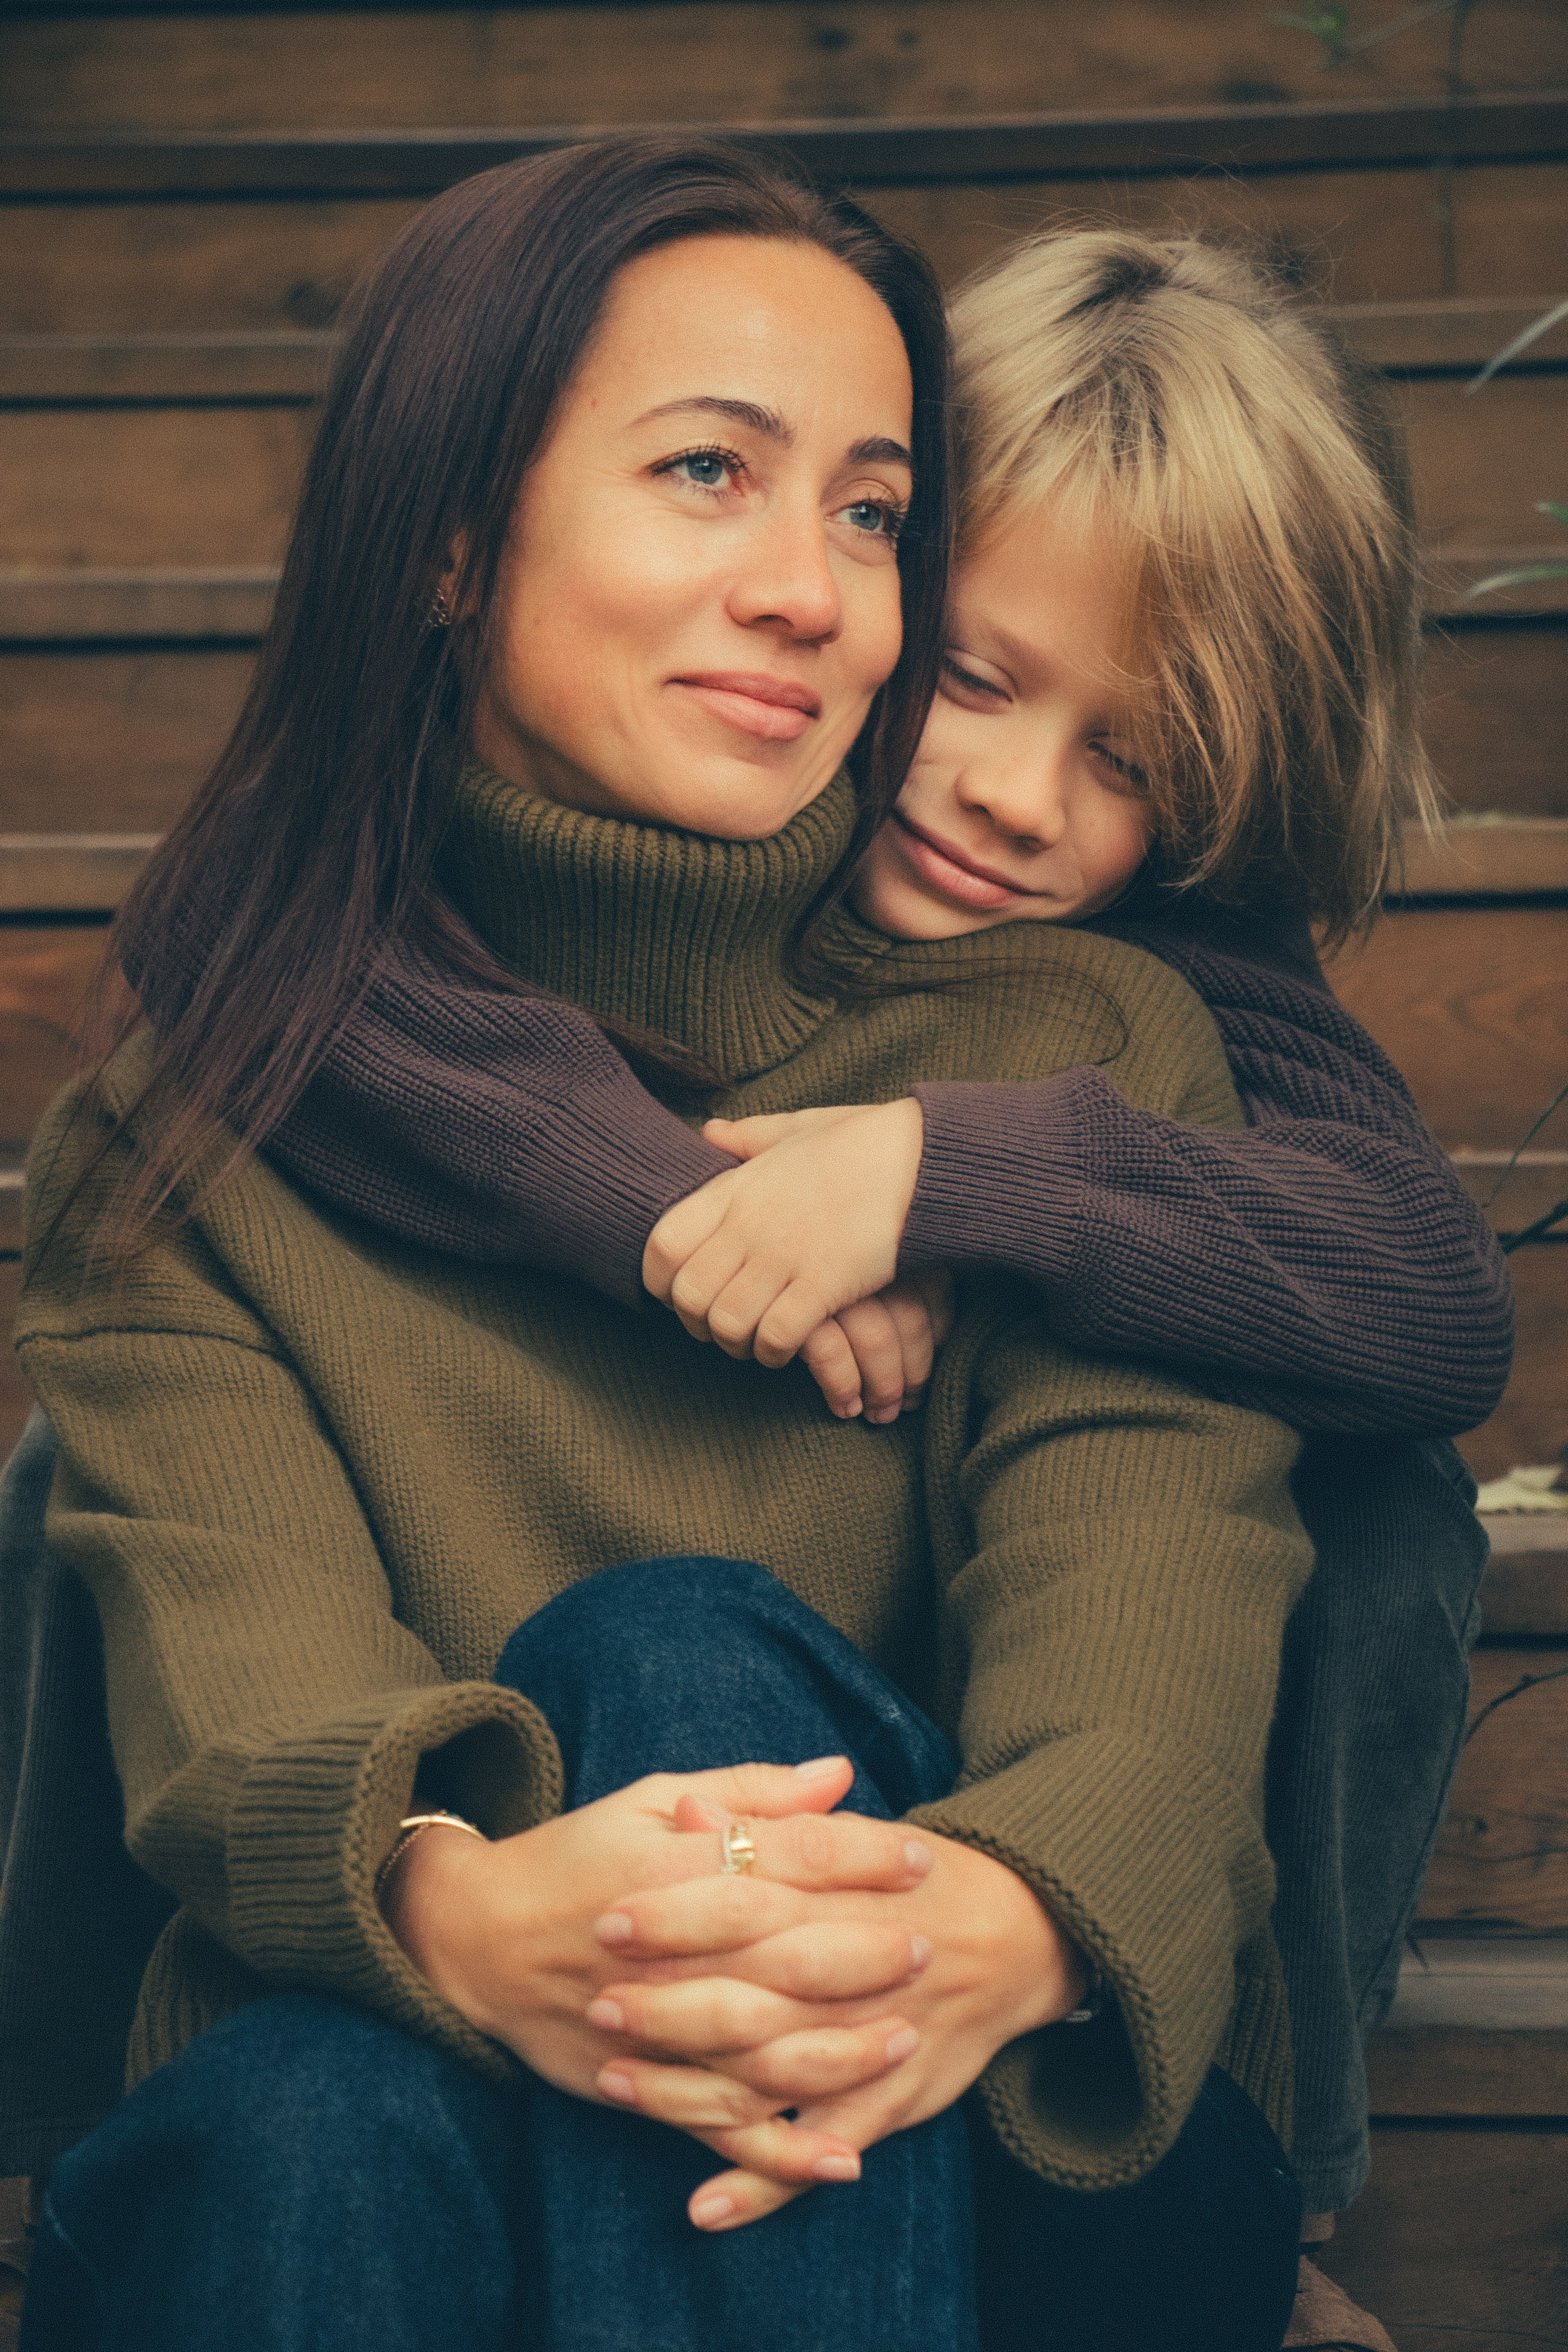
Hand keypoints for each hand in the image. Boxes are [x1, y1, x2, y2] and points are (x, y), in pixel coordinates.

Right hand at [381, 1758, 936, 2188]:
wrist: (477, 1935)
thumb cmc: (579, 1853)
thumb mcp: (653, 1795)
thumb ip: (751, 1789)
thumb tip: (841, 1773)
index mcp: (676, 1863)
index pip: (789, 1856)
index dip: (862, 1857)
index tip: (922, 1858)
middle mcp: (671, 1948)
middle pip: (787, 1953)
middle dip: (866, 1952)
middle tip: (928, 1944)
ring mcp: (655, 2023)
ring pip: (764, 2049)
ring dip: (842, 2052)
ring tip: (906, 2040)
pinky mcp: (640, 2083)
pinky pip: (719, 2125)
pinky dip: (782, 2150)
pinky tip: (843, 2157)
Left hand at [586, 1821, 1086, 2229]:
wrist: (1018, 1929)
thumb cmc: (910, 1876)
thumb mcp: (843, 1835)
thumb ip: (767, 1820)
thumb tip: (693, 1812)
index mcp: (840, 1893)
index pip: (749, 1894)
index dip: (677, 1908)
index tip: (609, 1915)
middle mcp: (856, 1970)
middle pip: (755, 1988)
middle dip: (671, 2000)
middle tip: (599, 2001)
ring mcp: (873, 2043)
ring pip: (774, 2075)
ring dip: (692, 2088)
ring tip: (615, 2081)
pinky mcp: (890, 2102)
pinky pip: (819, 2149)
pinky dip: (764, 2182)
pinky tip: (703, 2206)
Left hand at [642, 1101, 933, 1421]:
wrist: (924, 1160)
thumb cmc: (864, 1143)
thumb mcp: (798, 1128)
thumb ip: (749, 1136)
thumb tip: (710, 1131)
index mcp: (737, 1187)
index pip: (662, 1244)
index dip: (660, 1280)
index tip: (678, 1292)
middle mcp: (750, 1224)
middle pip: (688, 1295)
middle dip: (697, 1323)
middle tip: (718, 1328)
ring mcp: (785, 1255)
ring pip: (727, 1323)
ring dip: (737, 1343)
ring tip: (755, 1342)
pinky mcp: (824, 1284)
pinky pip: (775, 1336)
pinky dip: (775, 1352)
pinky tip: (789, 1347)